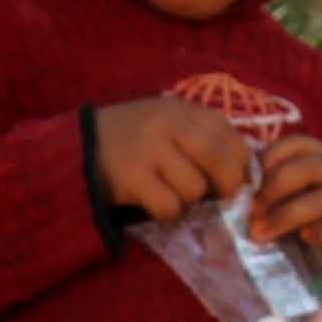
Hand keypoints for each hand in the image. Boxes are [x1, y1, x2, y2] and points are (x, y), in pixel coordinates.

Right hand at [90, 94, 252, 220]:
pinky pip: (169, 206)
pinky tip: (152, 202)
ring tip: (168, 191)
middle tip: (215, 196)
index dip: (240, 165)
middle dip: (226, 186)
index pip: (232, 138)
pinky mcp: (131, 176)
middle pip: (221, 161)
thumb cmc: (131, 139)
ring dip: (187, 200)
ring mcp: (149, 149)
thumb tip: (244, 174)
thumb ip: (203, 138)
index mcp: (183, 109)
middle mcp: (169, 123)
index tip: (231, 179)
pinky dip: (166, 212)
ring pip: (194, 188)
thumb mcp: (167, 123)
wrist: (77, 146)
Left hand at [249, 133, 321, 263]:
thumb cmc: (317, 223)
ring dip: (287, 215)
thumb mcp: (293, 201)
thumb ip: (273, 191)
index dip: (269, 159)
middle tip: (250, 213)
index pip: (297, 144)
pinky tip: (305, 238)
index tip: (246, 186)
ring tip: (261, 233)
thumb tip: (236, 188)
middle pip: (309, 167)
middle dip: (273, 189)